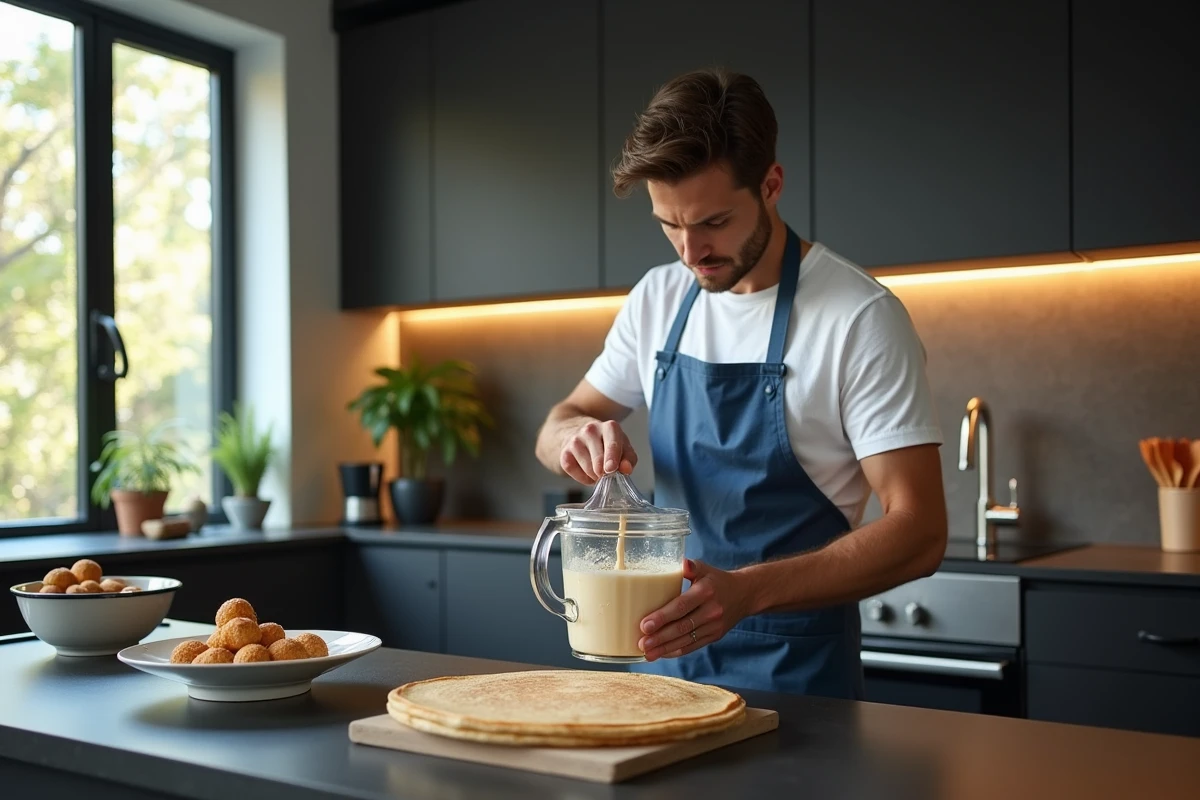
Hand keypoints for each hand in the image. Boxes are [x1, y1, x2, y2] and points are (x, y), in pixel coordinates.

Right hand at [560, 419, 636, 484]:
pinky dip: (583, 478)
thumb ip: (629, 458)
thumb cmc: (605, 443)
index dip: (612, 457)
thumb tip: (626, 469)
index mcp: (609, 427)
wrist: (577, 432)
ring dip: (595, 476)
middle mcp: (590, 430)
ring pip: (588, 468)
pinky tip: (586, 471)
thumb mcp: (622, 446)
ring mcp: (575, 440)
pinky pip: (575, 472)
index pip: (612, 443)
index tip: (611, 469)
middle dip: (604, 472)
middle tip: (607, 474)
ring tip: (598, 471)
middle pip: (598, 459)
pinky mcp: (564, 452)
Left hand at [637, 560, 753, 660]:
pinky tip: (662, 653)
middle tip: (641, 643)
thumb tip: (682, 562)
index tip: (644, 625)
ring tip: (647, 653)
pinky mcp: (714, 636)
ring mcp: (714, 626)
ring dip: (665, 648)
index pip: (681, 606)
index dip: (662, 617)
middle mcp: (711, 610)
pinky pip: (693, 646)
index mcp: (705, 591)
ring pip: (686, 640)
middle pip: (682, 627)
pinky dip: (677, 651)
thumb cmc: (716, 579)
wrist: (744, 594)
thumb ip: (691, 566)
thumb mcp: (705, 569)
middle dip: (660, 637)